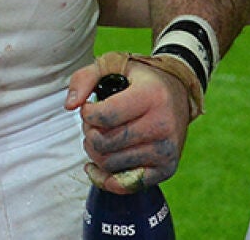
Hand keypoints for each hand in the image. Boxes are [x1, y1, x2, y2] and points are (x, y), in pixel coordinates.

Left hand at [65, 54, 191, 194]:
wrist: (179, 91)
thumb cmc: (142, 78)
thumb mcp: (113, 65)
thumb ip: (84, 78)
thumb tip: (70, 106)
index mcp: (151, 96)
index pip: (104, 117)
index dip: (87, 114)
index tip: (90, 108)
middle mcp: (162, 125)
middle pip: (104, 143)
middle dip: (89, 133)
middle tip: (94, 124)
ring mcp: (166, 150)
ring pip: (110, 164)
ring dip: (96, 152)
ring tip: (102, 137)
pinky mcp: (166, 169)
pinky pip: (124, 185)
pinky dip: (104, 178)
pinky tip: (98, 165)